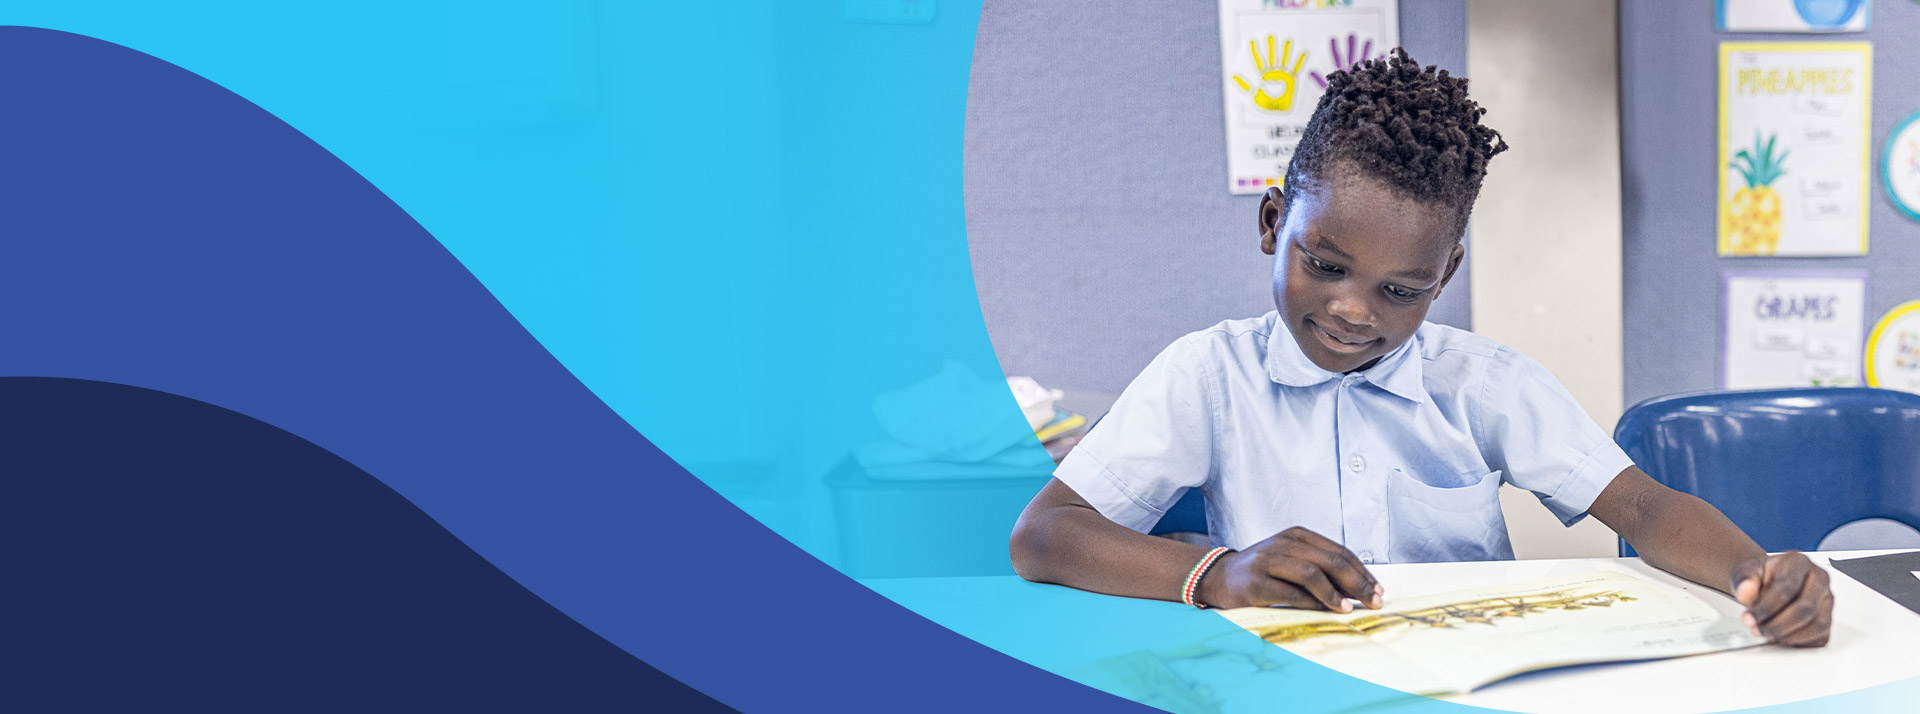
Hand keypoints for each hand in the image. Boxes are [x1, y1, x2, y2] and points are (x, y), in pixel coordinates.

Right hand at [1196, 527, 1382, 610]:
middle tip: (1374, 601)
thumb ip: (1320, 569)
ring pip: (1311, 573)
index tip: (1378, 590)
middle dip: (1357, 583)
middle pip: (1330, 561)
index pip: (1339, 551)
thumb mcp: (1292, 560)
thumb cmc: (1263, 571)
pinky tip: (1326, 611)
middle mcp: (1283, 543)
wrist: (1219, 576)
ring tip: (1349, 608)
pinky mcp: (1256, 582)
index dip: (1362, 572)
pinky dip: (1312, 602)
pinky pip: (1290, 592)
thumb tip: (1358, 590)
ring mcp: (1268, 560)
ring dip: (1335, 593)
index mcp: (1297, 535)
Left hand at [1730, 551, 1832, 646]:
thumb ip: (1744, 580)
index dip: (1766, 607)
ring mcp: (1827, 599)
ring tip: (1766, 632)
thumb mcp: (1744, 573)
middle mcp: (1819, 578)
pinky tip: (1780, 637)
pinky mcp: (1828, 617)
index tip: (1749, 618)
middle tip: (1756, 628)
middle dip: (1777, 624)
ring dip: (1788, 635)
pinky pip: (1820, 635)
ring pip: (1816, 624)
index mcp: (1799, 562)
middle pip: (1805, 608)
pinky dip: (1798, 641)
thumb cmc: (1759, 577)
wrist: (1765, 582)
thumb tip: (1745, 591)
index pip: (1787, 588)